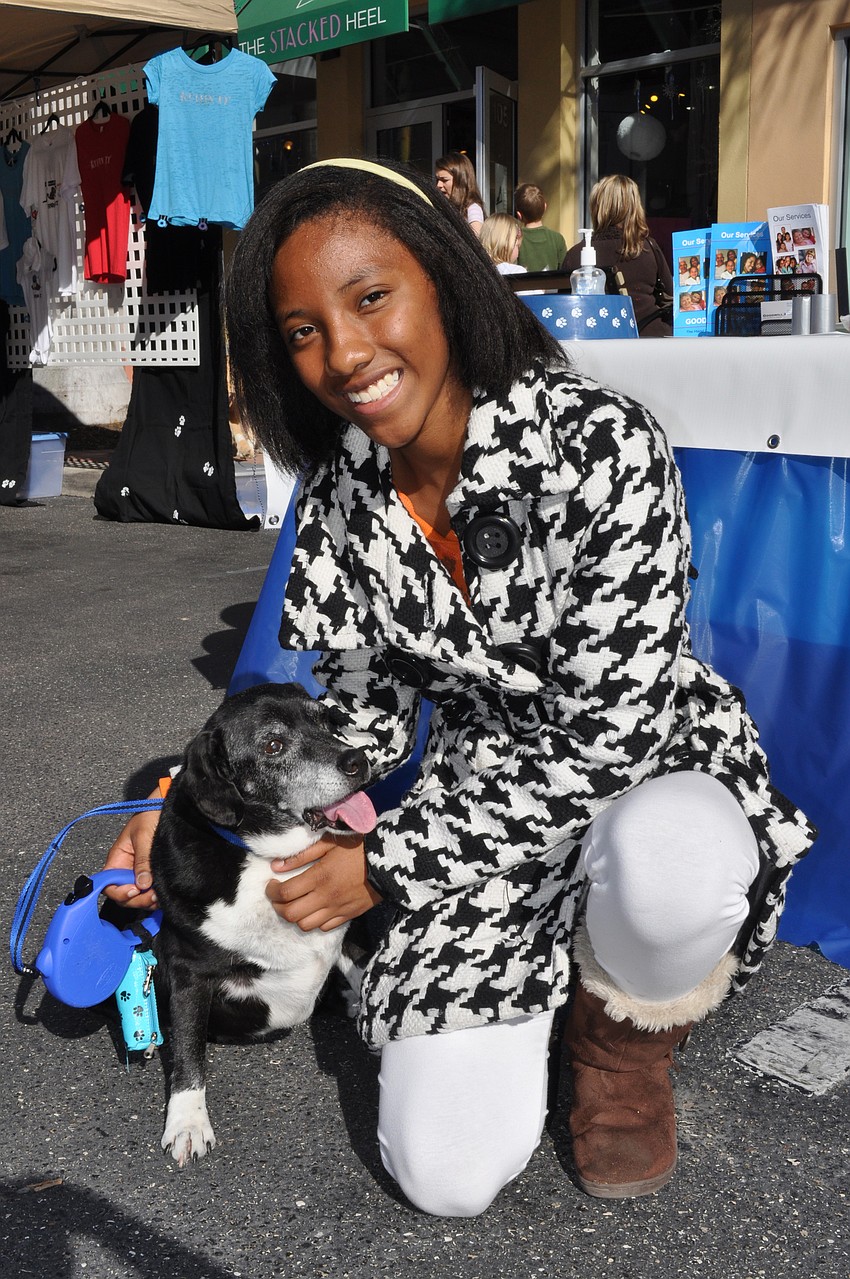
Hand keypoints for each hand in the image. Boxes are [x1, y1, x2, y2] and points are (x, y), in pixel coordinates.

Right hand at [102, 805, 160, 907]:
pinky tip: (162, 891)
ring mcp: (139, 871)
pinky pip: (149, 889)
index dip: (118, 891)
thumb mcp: (143, 837)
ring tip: (159, 894)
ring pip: (137, 894)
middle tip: (152, 895)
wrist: (167, 804)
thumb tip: (141, 884)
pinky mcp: (152, 871)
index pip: (108, 883)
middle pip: (124, 894)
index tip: (133, 891)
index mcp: (117, 858)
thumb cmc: (150, 813)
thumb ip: (142, 861)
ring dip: (147, 898)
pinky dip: (155, 894)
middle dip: (137, 898)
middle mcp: (126, 867)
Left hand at [266, 833, 381, 931]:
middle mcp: (326, 897)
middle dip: (278, 906)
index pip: (285, 893)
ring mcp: (338, 909)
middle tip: (278, 896)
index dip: (272, 891)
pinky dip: (315, 921)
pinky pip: (324, 927)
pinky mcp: (348, 915)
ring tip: (295, 904)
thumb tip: (276, 866)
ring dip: (295, 916)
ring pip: (305, 925)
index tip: (271, 884)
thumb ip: (302, 855)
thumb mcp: (330, 843)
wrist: (390, 860)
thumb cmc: (358, 847)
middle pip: (291, 914)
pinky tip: (315, 908)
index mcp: (319, 877)